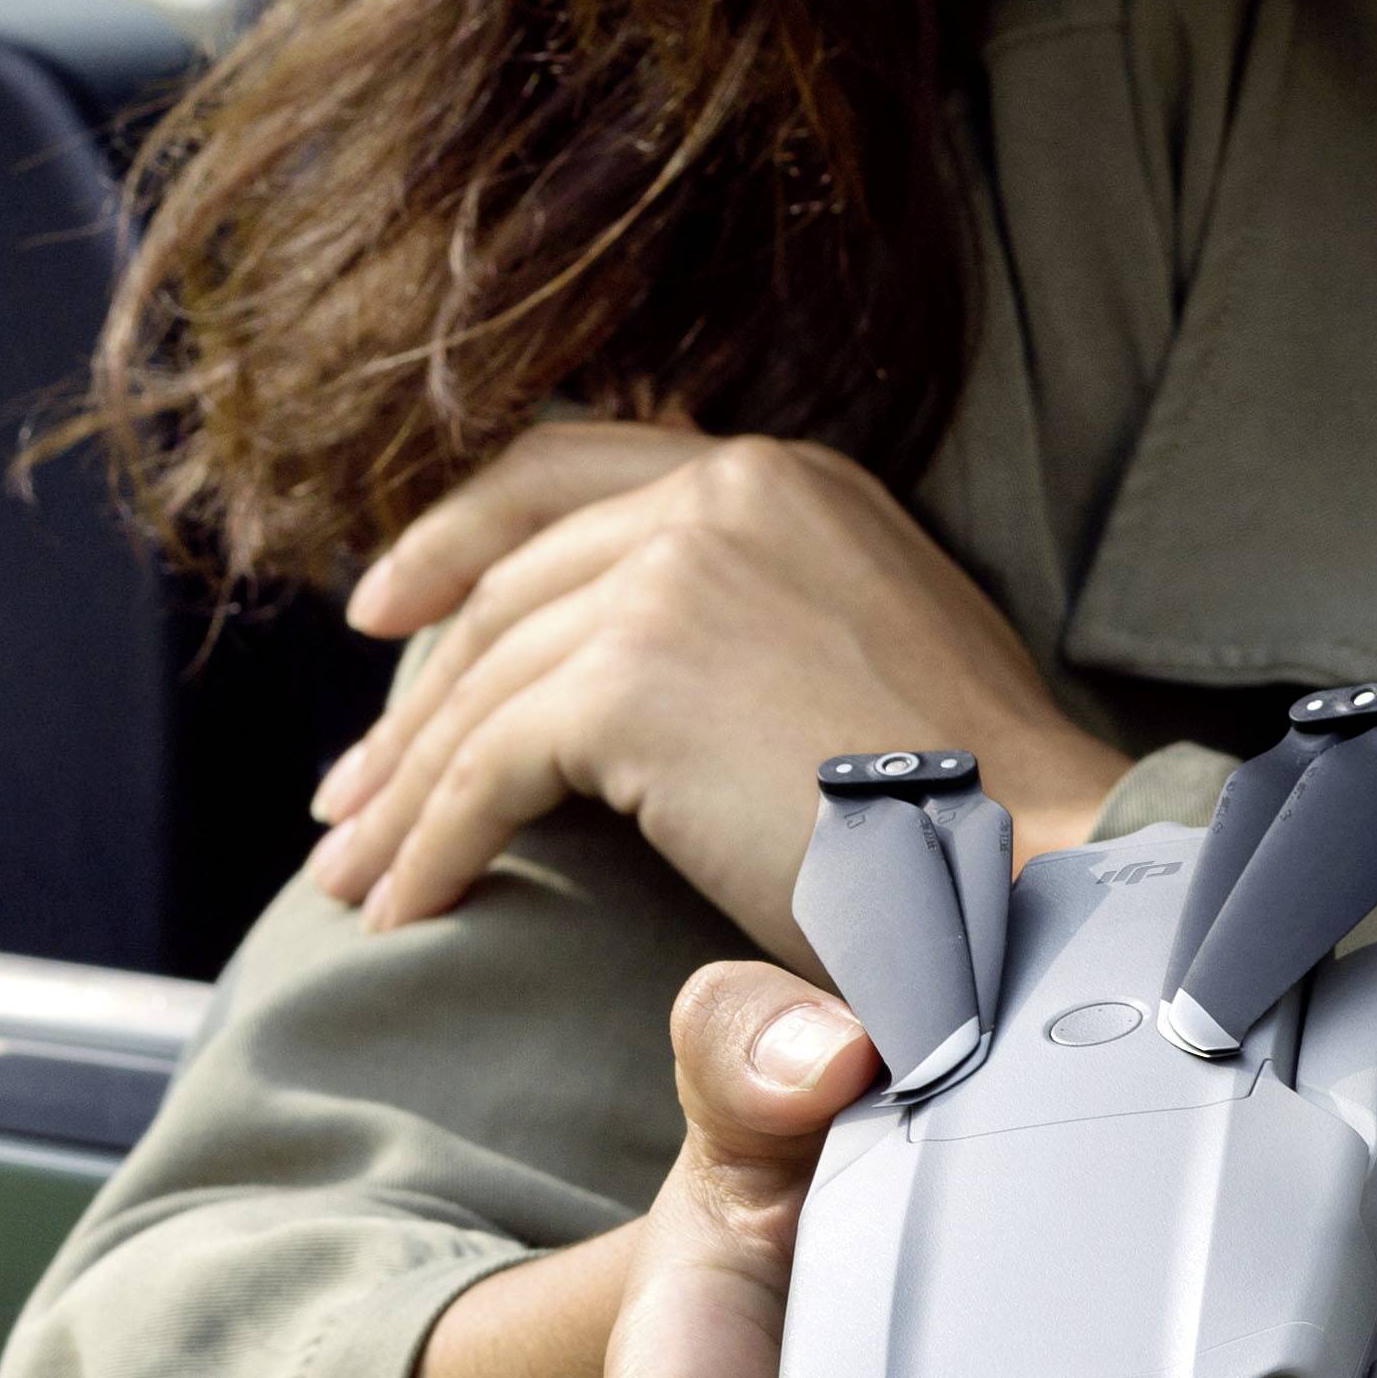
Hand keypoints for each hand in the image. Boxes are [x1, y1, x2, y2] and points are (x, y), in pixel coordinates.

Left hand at [298, 423, 1132, 960]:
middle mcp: (721, 493)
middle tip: (347, 796)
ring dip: (405, 796)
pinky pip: (490, 770)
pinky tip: (410, 908)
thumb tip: (633, 671)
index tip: (382, 614)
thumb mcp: (863, 649)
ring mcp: (673, 576)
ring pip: (484, 688)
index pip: (568, 469)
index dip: (456, 538)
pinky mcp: (633, 681)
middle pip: (506, 590)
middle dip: (412, 705)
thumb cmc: (966, 813)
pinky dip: (436, 844)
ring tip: (356, 879)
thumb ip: (753, 617)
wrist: (1029, 870)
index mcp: (778, 475)